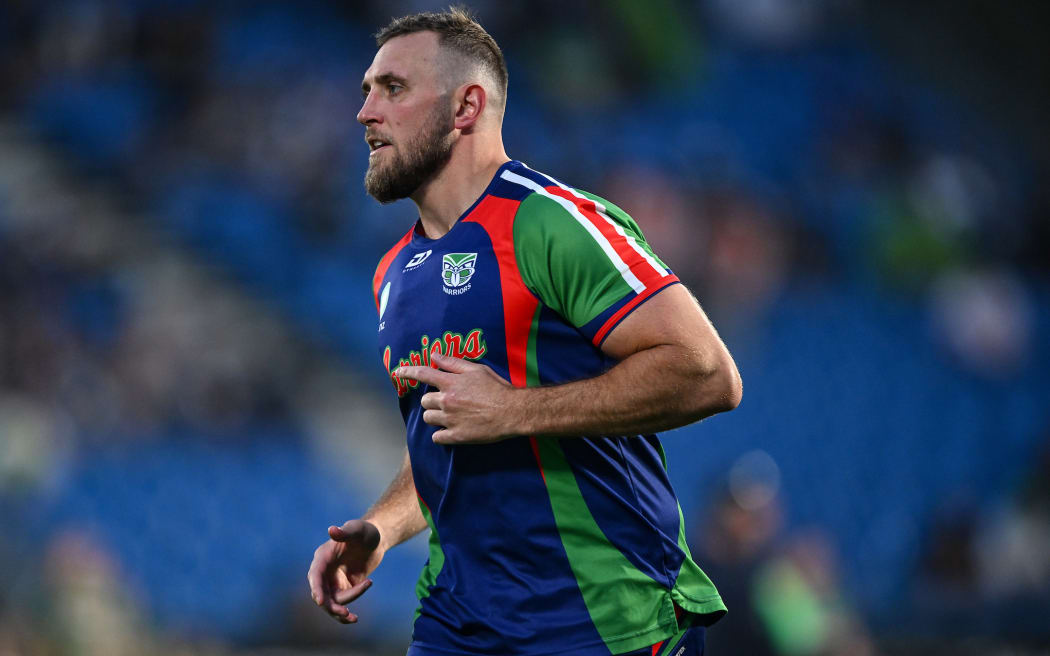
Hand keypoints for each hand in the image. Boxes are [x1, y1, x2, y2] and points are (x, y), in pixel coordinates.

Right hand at [306, 519, 381, 623]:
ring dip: (340, 612)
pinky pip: (341, 604)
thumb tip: (332, 530)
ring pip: (331, 602)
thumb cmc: (365, 531)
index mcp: (323, 556)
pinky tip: (355, 619)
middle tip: (345, 613)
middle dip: (330, 605)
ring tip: (354, 618)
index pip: (315, 574)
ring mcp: (332, 581)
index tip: (320, 601)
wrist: (375, 540)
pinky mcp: (342, 589)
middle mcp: (324, 570)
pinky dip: (346, 614)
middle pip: (320, 592)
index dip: (316, 588)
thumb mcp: (358, 529)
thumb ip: (345, 531)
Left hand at [395, 353, 517, 443]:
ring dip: (435, 416)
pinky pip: (437, 437)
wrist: (513, 412)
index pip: (422, 374)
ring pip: (428, 418)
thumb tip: (434, 355)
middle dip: (431, 400)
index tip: (398, 372)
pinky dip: (441, 434)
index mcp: (451, 383)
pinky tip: (450, 431)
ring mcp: (450, 419)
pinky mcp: (457, 436)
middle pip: (424, 401)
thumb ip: (453, 363)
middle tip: (446, 401)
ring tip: (449, 415)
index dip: (407, 372)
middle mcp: (447, 401)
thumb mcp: (477, 370)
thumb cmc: (497, 388)